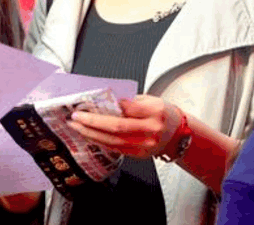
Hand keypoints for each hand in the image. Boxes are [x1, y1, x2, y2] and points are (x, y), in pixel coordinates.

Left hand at [67, 95, 181, 158]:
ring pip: (113, 141)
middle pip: (117, 127)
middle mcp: (151, 131)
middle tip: (76, 116)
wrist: (177, 135)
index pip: (130, 108)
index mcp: (156, 112)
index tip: (93, 101)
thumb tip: (108, 101)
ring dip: (90, 133)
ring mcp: (144, 145)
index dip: (111, 105)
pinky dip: (99, 141)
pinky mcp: (138, 154)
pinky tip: (88, 134)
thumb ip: (131, 101)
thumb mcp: (151, 100)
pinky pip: (115, 148)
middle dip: (92, 122)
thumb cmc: (162, 114)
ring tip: (76, 126)